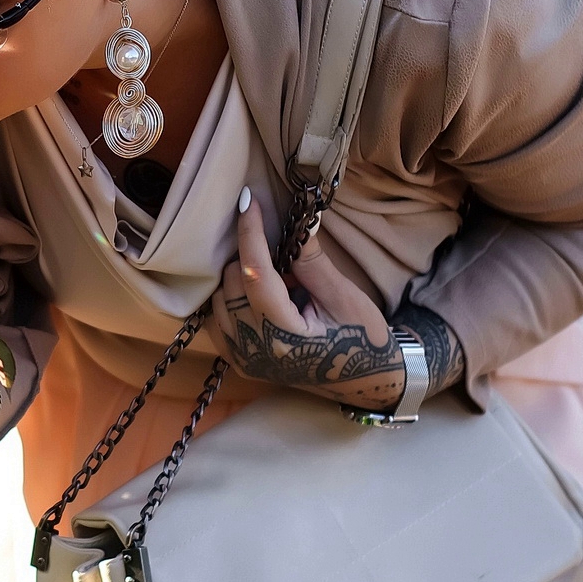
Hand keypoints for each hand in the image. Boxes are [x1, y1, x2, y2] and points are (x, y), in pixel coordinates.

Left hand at [205, 190, 406, 409]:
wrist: (366, 380)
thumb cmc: (362, 338)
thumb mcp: (343, 297)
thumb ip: (311, 262)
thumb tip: (294, 221)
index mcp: (284, 337)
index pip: (255, 274)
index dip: (250, 233)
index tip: (248, 201)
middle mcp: (255, 351)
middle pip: (231, 283)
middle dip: (250, 257)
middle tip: (283, 254)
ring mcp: (242, 360)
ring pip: (217, 298)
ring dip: (239, 278)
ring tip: (278, 281)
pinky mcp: (238, 362)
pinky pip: (216, 318)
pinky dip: (230, 298)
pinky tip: (258, 295)